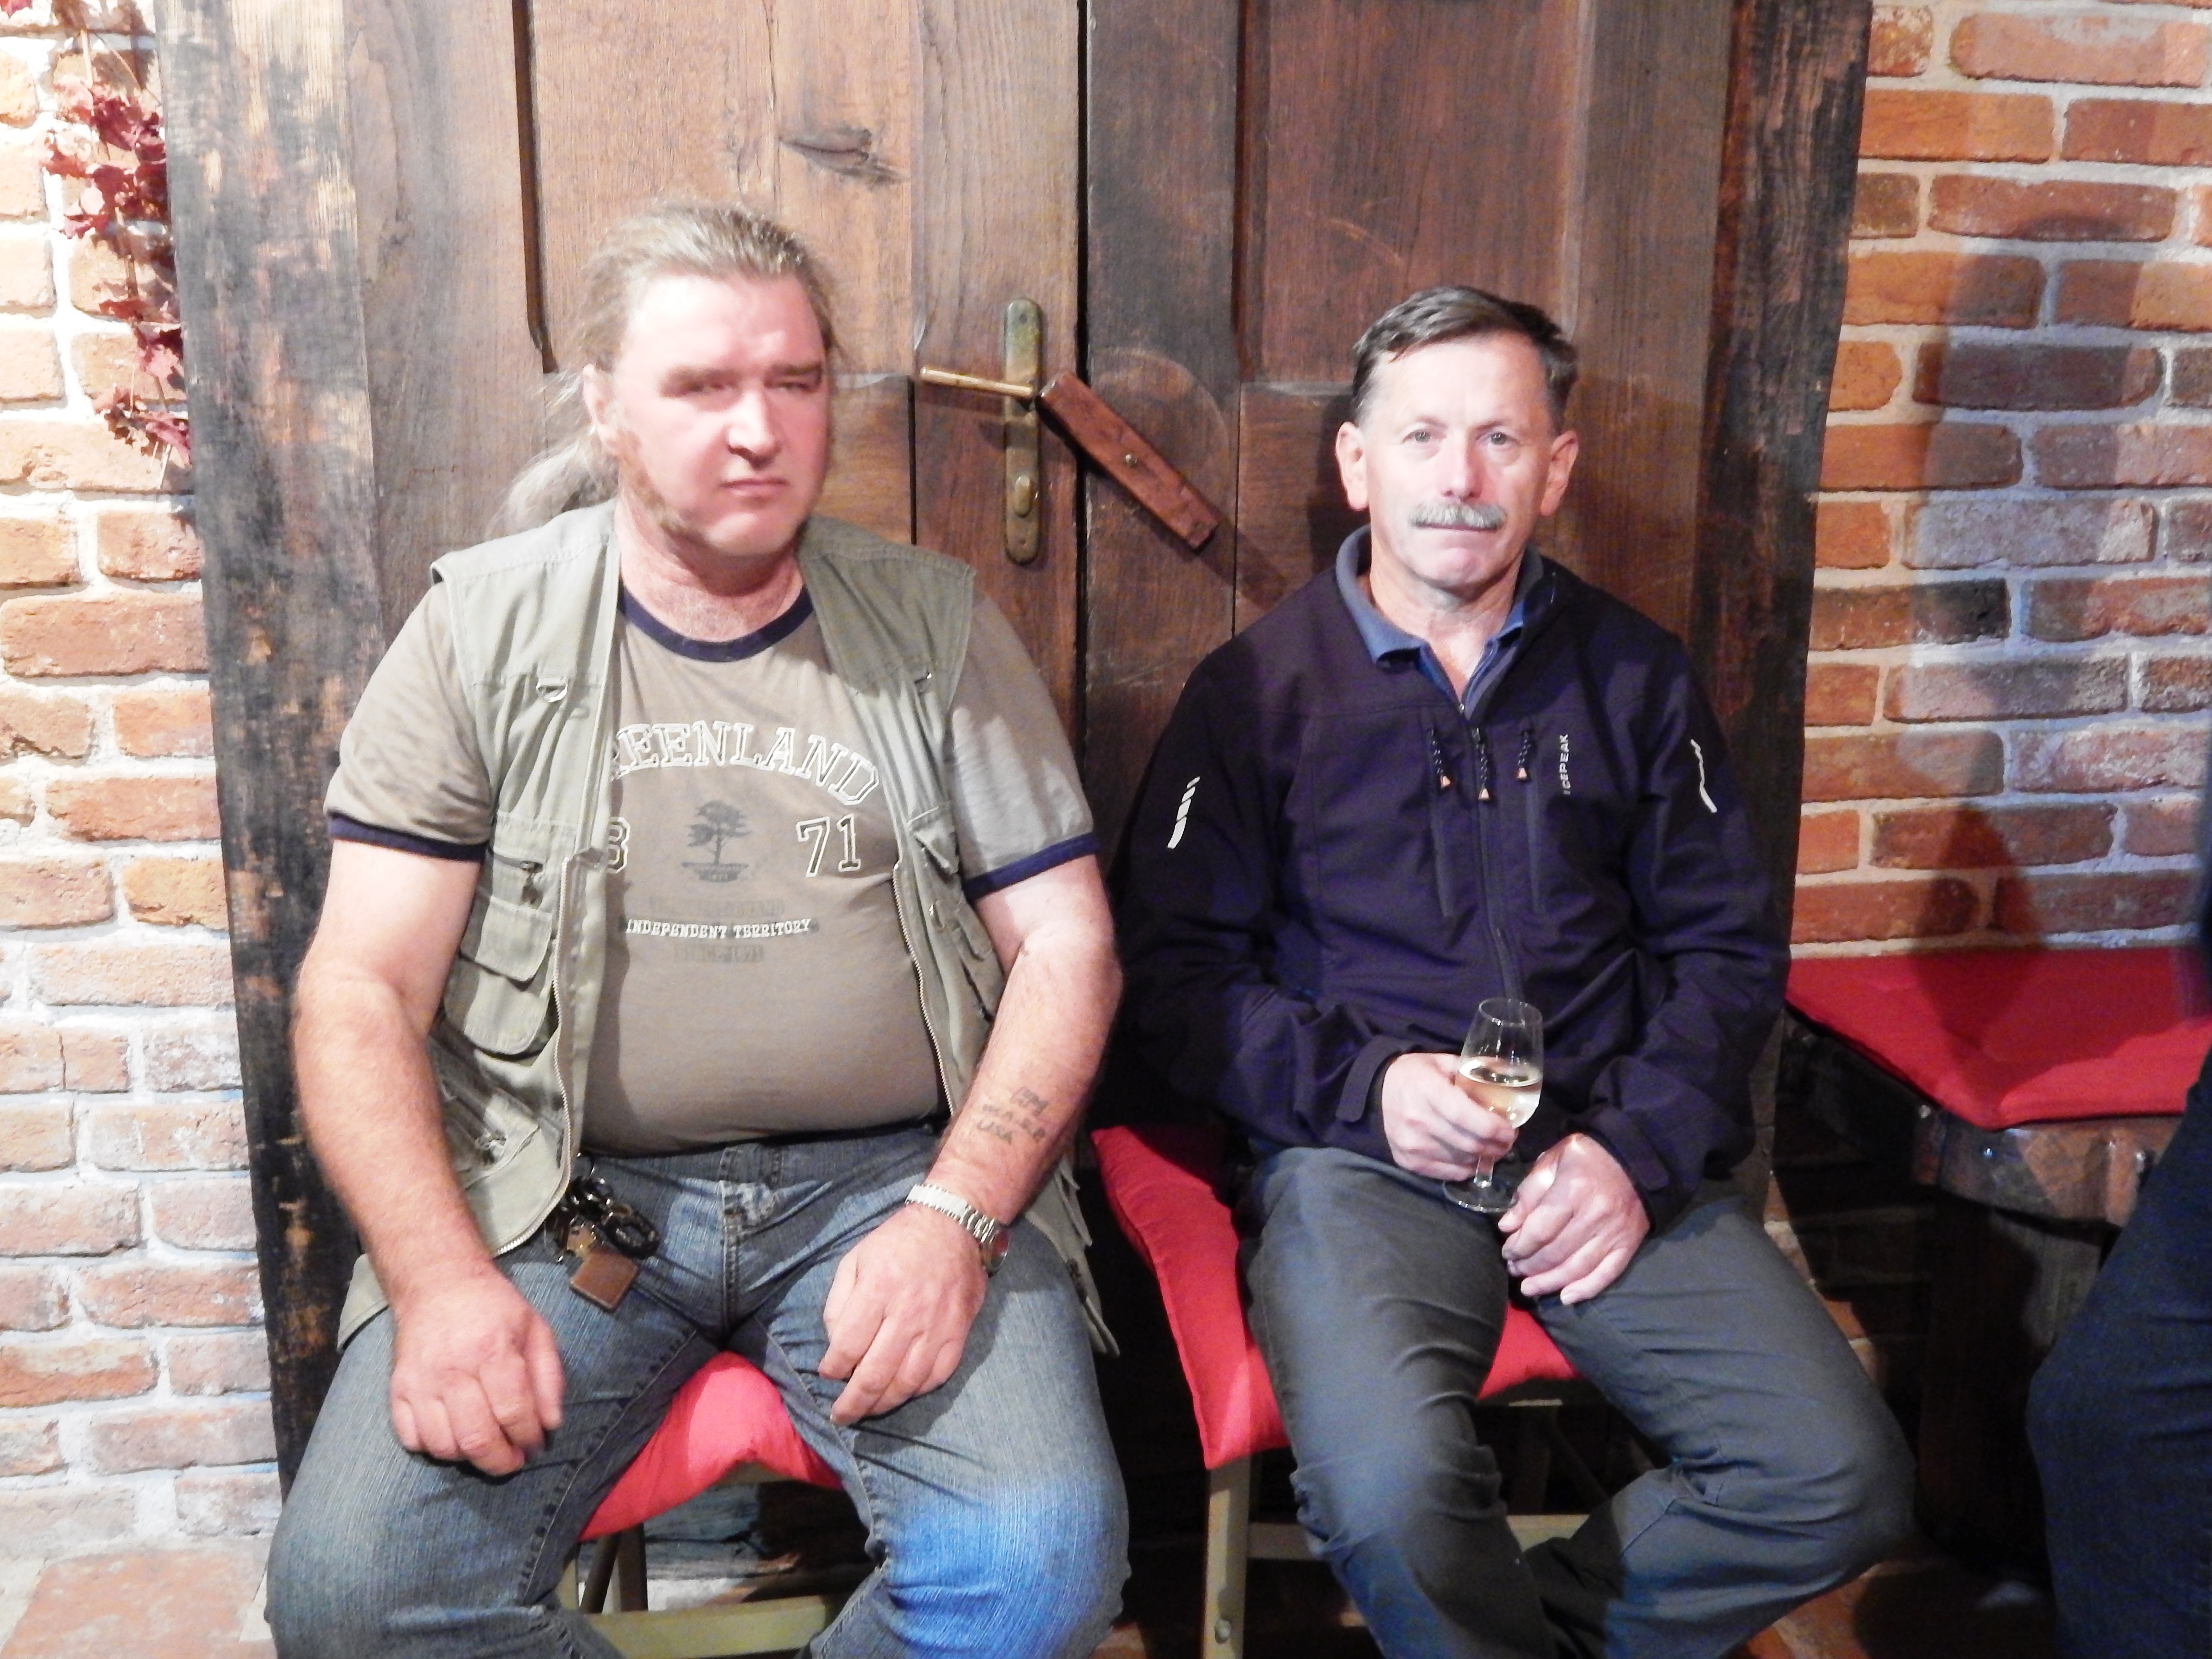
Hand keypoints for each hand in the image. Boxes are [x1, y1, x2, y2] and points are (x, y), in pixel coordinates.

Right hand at [388, 1266, 563, 1475]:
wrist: (438, 1283)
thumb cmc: (494, 1308)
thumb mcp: (535, 1329)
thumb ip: (549, 1377)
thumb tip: (550, 1425)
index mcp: (492, 1350)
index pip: (513, 1412)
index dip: (528, 1437)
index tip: (536, 1445)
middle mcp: (453, 1370)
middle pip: (476, 1437)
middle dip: (500, 1461)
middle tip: (513, 1461)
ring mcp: (421, 1382)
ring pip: (443, 1446)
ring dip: (468, 1457)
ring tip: (485, 1446)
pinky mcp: (397, 1389)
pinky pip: (411, 1439)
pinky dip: (432, 1448)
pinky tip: (452, 1436)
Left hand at [820, 1203, 988, 1424]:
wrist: (953, 1225)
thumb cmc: (897, 1242)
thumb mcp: (855, 1259)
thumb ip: (839, 1302)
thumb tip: (836, 1346)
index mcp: (877, 1290)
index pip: (848, 1346)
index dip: (833, 1368)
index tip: (827, 1374)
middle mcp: (907, 1313)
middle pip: (875, 1374)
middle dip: (853, 1403)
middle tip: (841, 1416)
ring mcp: (937, 1326)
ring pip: (906, 1383)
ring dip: (883, 1404)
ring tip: (868, 1410)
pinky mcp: (959, 1332)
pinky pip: (937, 1375)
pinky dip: (916, 1391)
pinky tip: (902, 1392)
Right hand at [1379, 1052, 1517, 1179]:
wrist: (1376, 1093)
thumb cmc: (1415, 1075)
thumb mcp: (1442, 1062)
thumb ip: (1473, 1070)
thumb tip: (1509, 1074)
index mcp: (1428, 1091)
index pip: (1468, 1117)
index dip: (1495, 1128)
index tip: (1510, 1129)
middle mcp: (1418, 1121)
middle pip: (1469, 1143)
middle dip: (1497, 1145)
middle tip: (1507, 1140)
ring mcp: (1412, 1145)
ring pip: (1462, 1161)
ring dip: (1484, 1157)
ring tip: (1492, 1147)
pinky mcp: (1409, 1162)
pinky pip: (1448, 1173)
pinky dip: (1466, 1167)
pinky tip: (1472, 1157)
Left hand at [1496, 1134, 1648, 1304]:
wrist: (1636, 1157)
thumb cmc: (1587, 1156)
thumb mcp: (1552, 1161)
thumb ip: (1529, 1193)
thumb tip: (1507, 1226)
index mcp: (1574, 1190)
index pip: (1540, 1230)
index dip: (1519, 1246)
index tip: (1507, 1252)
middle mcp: (1596, 1215)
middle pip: (1557, 1252)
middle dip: (1530, 1266)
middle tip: (1515, 1270)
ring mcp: (1615, 1233)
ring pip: (1578, 1268)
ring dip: (1551, 1282)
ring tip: (1530, 1288)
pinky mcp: (1628, 1244)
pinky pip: (1607, 1273)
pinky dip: (1586, 1289)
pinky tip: (1566, 1297)